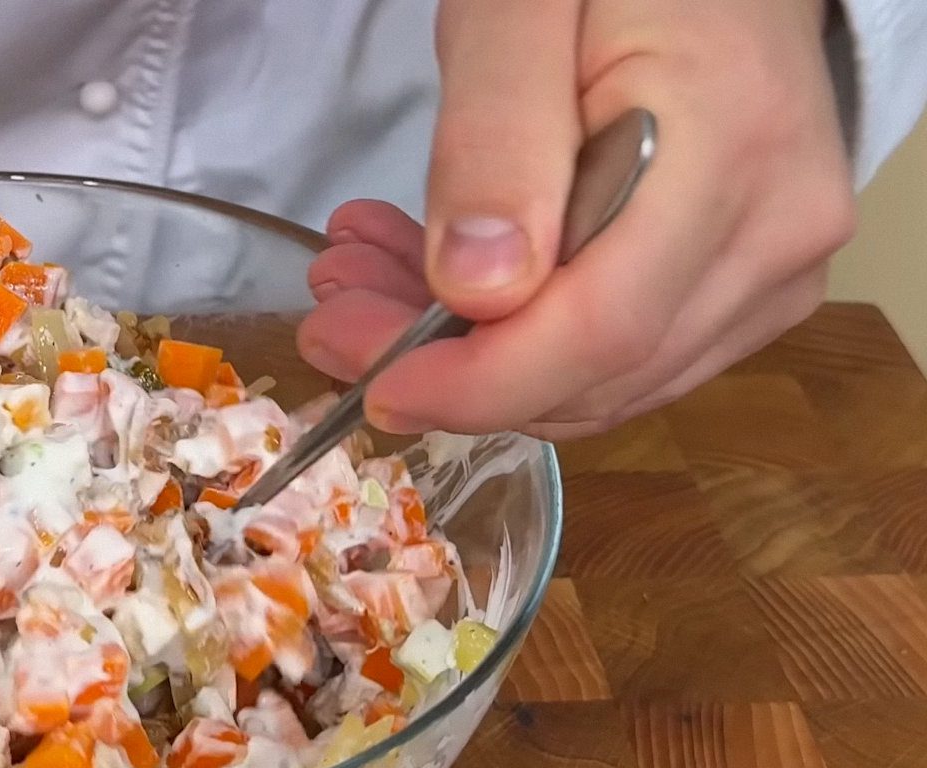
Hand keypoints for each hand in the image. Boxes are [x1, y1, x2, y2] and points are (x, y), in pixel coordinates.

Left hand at [297, 0, 855, 437]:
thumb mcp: (517, 13)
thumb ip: (497, 139)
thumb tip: (480, 290)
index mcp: (731, 154)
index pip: (601, 330)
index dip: (476, 385)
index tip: (369, 383)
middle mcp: (778, 236)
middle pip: (596, 372)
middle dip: (448, 370)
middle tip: (335, 307)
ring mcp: (777, 268)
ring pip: (603, 381)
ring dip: (470, 357)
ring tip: (369, 276)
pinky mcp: (755, 283)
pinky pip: (628, 355)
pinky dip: (521, 341)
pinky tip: (440, 277)